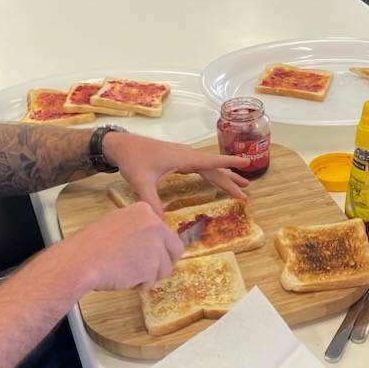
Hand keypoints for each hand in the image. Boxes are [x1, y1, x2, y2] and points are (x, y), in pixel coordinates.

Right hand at [72, 202, 183, 290]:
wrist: (82, 260)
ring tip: (127, 273)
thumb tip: (149, 242)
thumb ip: (137, 228)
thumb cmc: (92, 245)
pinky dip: (140, 284)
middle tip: (149, 269)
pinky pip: (152, 281)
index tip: (147, 252)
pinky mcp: (152, 266)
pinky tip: (124, 279)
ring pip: (165, 268)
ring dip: (149, 275)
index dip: (157, 246)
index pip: (164, 231)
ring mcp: (155, 246)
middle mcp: (155, 225)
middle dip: (164, 261)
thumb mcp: (116, 223)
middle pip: (175, 249)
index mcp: (145, 211)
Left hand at [103, 132, 249, 215]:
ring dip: (223, 176)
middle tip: (246, 192)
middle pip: (214, 169)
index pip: (211, 162)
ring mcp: (183, 156)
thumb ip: (152, 201)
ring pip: (208, 168)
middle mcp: (187, 155)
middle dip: (231, 179)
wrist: (121, 145)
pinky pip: (200, 167)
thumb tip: (160, 222)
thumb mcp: (141, 182)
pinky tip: (215, 178)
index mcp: (183, 158)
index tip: (247, 162)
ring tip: (240, 185)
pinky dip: (211, 174)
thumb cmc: (133, 160)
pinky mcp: (178, 159)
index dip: (229, 164)